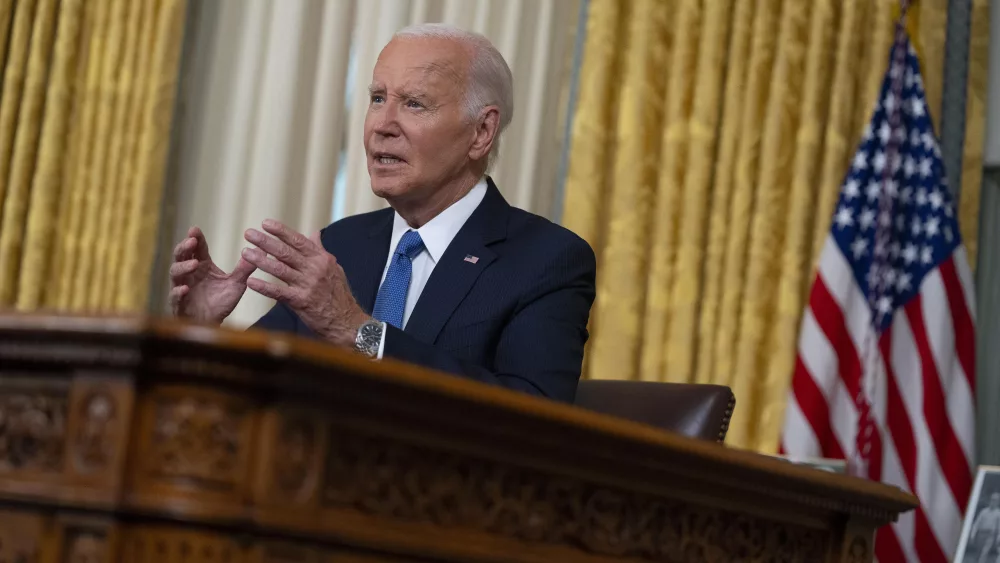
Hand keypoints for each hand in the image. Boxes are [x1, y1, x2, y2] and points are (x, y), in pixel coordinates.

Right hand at [169, 227, 256, 323]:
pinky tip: (185, 289)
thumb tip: (263, 252)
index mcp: (202, 266)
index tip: (195, 229)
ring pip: (175, 273)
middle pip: (181, 256)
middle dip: (184, 247)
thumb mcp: (237, 283)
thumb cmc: (221, 301)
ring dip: (183, 267)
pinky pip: (174, 296)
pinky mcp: (179, 303)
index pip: (197, 248)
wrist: (214, 323)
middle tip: (191, 241)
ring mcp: (181, 287)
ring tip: (194, 264)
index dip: (195, 238)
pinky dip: (178, 292)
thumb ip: (245, 269)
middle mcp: (189, 273)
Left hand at [242, 219, 368, 346]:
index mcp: (321, 259)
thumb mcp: (333, 268)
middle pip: (286, 252)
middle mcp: (314, 269)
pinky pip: (279, 292)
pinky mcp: (301, 302)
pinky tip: (251, 281)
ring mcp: (307, 285)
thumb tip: (314, 233)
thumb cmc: (338, 294)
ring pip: (280, 269)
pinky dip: (264, 287)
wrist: (346, 321)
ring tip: (246, 252)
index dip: (281, 231)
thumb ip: (320, 250)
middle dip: (265, 241)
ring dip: (261, 260)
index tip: (265, 223)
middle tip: (249, 233)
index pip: (298, 241)